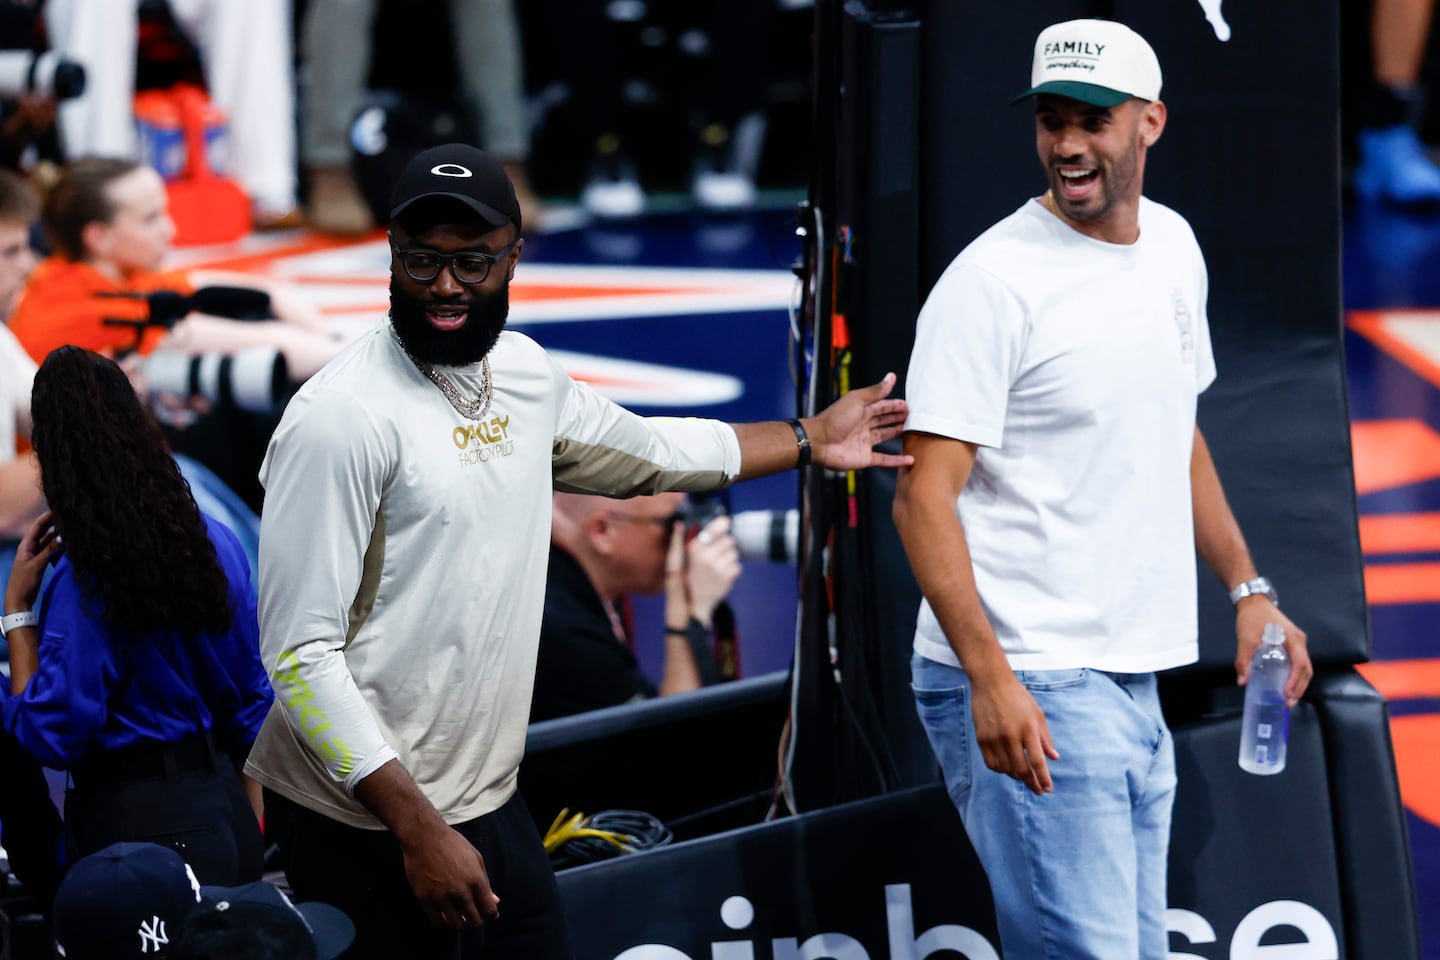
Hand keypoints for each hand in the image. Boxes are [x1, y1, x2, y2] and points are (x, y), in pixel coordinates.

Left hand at [7, 511, 59, 612]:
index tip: (57, 509)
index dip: (46, 518)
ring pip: (48, 541)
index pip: (36, 527)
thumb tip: (62, 536)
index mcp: (25, 546)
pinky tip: (67, 544)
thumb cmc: (24, 581)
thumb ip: (50, 550)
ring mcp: (35, 555)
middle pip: (43, 532)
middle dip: (53, 524)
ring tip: (70, 529)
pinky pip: (50, 550)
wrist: (19, 599)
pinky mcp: (40, 563)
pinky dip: (58, 546)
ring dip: (57, 536)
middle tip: (67, 517)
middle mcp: (30, 548)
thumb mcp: (37, 565)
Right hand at [400, 823, 500, 928]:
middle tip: (474, 916)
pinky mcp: (424, 899)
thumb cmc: (453, 844)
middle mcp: (460, 891)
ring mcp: (441, 897)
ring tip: (459, 915)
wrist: (424, 837)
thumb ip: (485, 881)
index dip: (491, 914)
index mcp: (475, 880)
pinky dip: (442, 921)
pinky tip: (444, 914)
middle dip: (476, 920)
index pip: (488, 908)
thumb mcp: (475, 858)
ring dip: (460, 923)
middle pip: (473, 920)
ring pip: (455, 924)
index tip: (490, 914)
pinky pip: (436, 921)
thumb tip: (495, 901)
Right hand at [685, 516, 740, 622]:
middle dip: (725, 544)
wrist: (692, 606)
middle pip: (729, 539)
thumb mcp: (675, 561)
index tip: (725, 524)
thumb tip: (679, 524)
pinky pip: (737, 566)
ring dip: (729, 557)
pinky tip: (721, 574)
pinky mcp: (727, 578)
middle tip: (716, 553)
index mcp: (694, 548)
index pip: (716, 528)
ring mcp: (718, 567)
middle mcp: (707, 556)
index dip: (723, 524)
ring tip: (718, 565)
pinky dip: (732, 569)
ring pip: (734, 552)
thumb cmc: (683, 581)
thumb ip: (678, 541)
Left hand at [808, 373, 912, 470]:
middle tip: (913, 416)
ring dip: (897, 433)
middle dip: (897, 417)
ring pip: (885, 436)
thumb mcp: (857, 400)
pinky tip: (909, 459)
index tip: (908, 405)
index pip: (881, 406)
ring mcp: (864, 442)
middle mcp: (863, 425)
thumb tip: (891, 377)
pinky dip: (896, 460)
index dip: (894, 405)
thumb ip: (876, 391)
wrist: (820, 441)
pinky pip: (884, 459)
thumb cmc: (835, 419)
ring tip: (912, 431)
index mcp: (861, 410)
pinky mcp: (865, 458)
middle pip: (884, 420)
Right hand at [970, 672, 1060, 795]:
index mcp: (1028, 729)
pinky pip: (991, 763)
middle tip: (1037, 789)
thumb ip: (1045, 738)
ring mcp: (994, 738)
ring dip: (1016, 776)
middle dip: (1031, 783)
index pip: (1037, 761)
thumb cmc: (1018, 697)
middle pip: (1021, 769)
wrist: (991, 683)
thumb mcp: (1037, 715)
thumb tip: (1054, 758)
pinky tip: (1007, 768)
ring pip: (1006, 769)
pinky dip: (1001, 770)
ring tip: (1023, 776)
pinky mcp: (982, 739)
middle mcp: (1010, 735)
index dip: (1043, 778)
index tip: (1047, 789)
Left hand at [1233, 598, 1311, 706]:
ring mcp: (1298, 642)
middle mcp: (1299, 641)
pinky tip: (1287, 684)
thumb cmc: (1252, 618)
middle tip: (1289, 702)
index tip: (1287, 693)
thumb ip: (1243, 660)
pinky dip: (1296, 675)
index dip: (1295, 681)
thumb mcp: (1245, 639)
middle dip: (1299, 687)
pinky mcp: (1292, 642)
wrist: (1253, 601)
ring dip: (1299, 683)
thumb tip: (1243, 681)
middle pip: (1306, 668)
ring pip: (1304, 666)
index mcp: (1292, 639)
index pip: (1300, 664)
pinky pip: (1299, 661)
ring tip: (1289, 697)